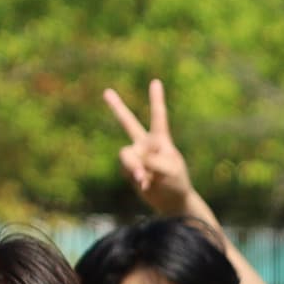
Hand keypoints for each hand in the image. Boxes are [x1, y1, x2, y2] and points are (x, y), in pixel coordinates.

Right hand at [104, 78, 200, 219]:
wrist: (172, 202)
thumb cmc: (176, 183)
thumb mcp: (169, 171)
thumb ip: (151, 162)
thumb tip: (133, 163)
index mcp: (161, 140)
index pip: (158, 117)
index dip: (156, 100)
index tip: (156, 82)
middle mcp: (146, 145)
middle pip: (128, 123)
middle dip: (117, 107)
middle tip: (107, 91)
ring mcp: (137, 156)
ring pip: (126, 154)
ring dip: (132, 166)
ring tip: (143, 178)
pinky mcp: (130, 169)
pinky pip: (126, 169)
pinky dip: (134, 177)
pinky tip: (145, 184)